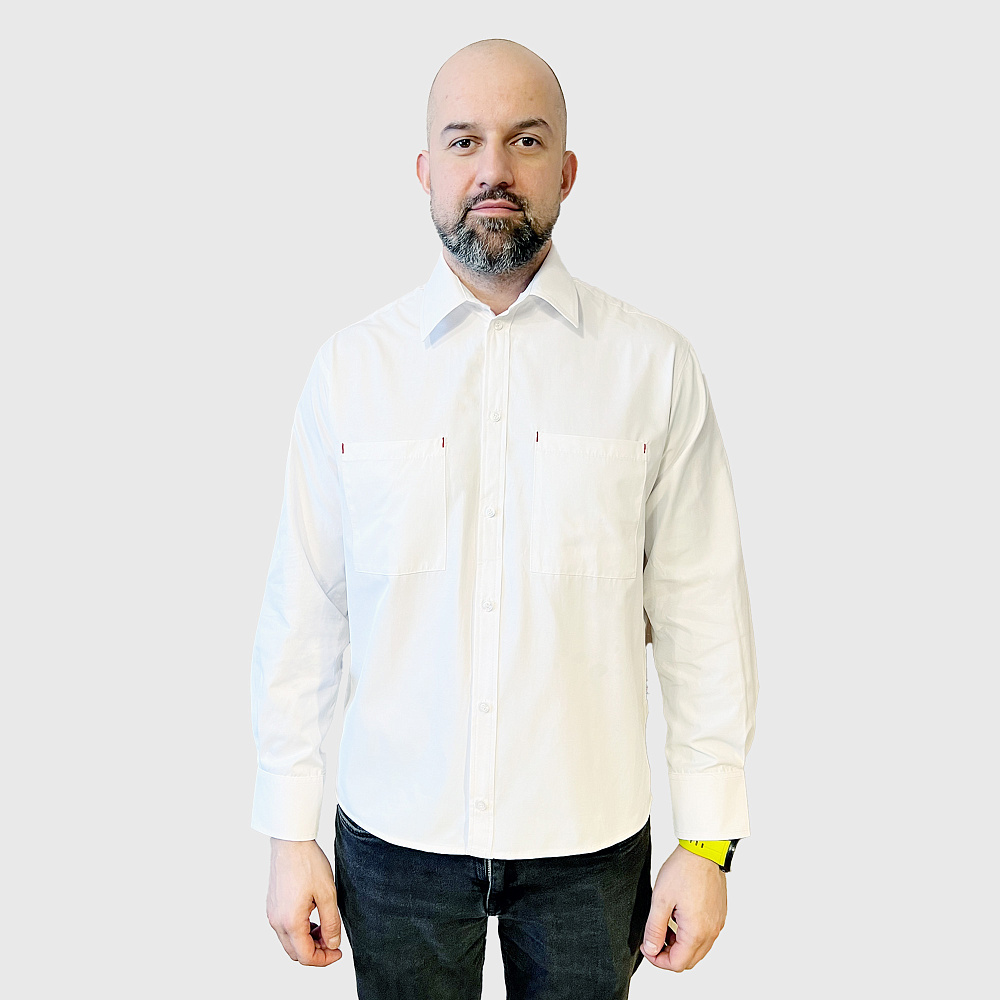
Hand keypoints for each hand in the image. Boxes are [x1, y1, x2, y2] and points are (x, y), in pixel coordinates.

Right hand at [266, 838, 342, 965]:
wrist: (291, 842)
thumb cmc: (308, 864)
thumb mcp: (327, 894)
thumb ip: (331, 923)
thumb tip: (333, 944)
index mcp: (290, 922)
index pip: (306, 957)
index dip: (325, 960)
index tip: (338, 952)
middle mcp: (277, 922)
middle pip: (295, 953)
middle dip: (316, 952)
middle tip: (333, 940)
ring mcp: (272, 914)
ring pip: (289, 942)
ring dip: (307, 942)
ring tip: (325, 927)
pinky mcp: (272, 906)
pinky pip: (285, 929)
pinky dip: (299, 931)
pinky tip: (313, 917)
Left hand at [640, 844, 726, 971]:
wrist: (703, 851)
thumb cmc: (683, 870)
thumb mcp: (660, 900)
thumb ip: (654, 929)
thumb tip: (651, 949)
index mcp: (697, 932)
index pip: (677, 963)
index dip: (658, 960)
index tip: (647, 946)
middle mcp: (711, 931)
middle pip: (689, 960)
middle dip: (668, 955)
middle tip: (654, 939)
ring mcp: (717, 923)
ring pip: (698, 949)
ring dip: (679, 945)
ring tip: (664, 926)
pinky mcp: (719, 915)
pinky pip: (705, 935)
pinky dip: (690, 935)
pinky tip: (677, 918)